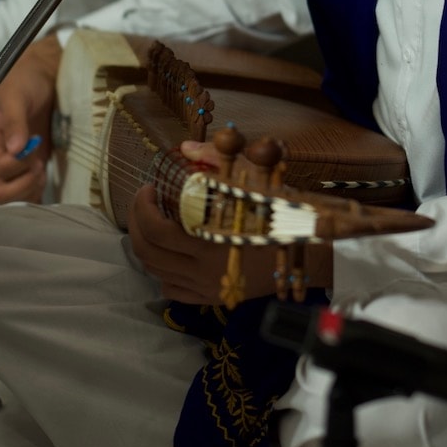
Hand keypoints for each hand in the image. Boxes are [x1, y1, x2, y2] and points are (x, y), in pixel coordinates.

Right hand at [0, 35, 61, 203]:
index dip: (17, 165)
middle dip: (22, 185)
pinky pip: (28, 193)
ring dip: (30, 190)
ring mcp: (15, 165)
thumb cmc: (26, 81)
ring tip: (44, 170)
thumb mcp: (17, 95)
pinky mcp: (30, 168)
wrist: (44, 77)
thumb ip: (15, 120)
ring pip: (13, 197)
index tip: (34, 146)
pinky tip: (47, 180)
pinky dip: (37, 193)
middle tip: (40, 166)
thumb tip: (15, 150)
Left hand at [129, 137, 333, 304]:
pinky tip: (169, 252)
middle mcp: (201, 271)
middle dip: (137, 222)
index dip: (142, 206)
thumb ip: (215, 160)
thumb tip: (183, 148)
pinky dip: (161, 270)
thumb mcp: (252, 180)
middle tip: (145, 202)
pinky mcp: (212, 298)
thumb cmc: (281, 213)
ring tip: (153, 222)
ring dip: (145, 244)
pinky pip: (171, 288)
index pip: (154, 229)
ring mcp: (205, 288)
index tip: (149, 188)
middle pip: (147, 252)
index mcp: (207, 242)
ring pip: (154, 271)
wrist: (309, 252)